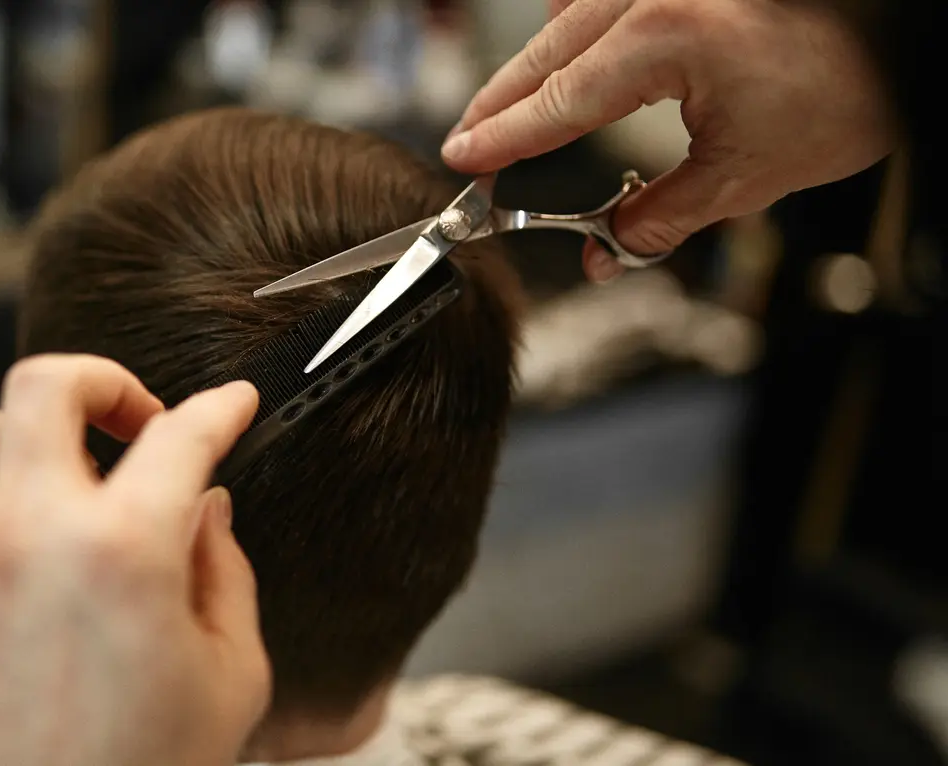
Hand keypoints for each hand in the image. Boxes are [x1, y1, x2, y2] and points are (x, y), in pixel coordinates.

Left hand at [0, 354, 267, 765]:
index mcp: (122, 554)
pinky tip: (23, 536)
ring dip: (38, 437)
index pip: (181, 435)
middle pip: (48, 384)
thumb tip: (204, 504)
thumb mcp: (229, 673)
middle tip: (136, 422)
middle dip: (105, 382)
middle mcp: (28, 537)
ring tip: (76, 483)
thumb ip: (223, 568)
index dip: (219, 408)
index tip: (230, 406)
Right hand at [445, 0, 893, 281]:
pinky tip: (566, 54)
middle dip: (502, 105)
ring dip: (534, 68)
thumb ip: (662, 216)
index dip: (502, 139)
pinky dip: (576, 32)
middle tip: (469, 145)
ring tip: (506, 113)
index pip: (556, 102)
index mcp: (663, 35)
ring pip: (569, 21)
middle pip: (546, 54)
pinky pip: (604, 1)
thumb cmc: (852, 82)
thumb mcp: (750, 173)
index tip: (464, 162)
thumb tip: (611, 252)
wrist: (909, 29)